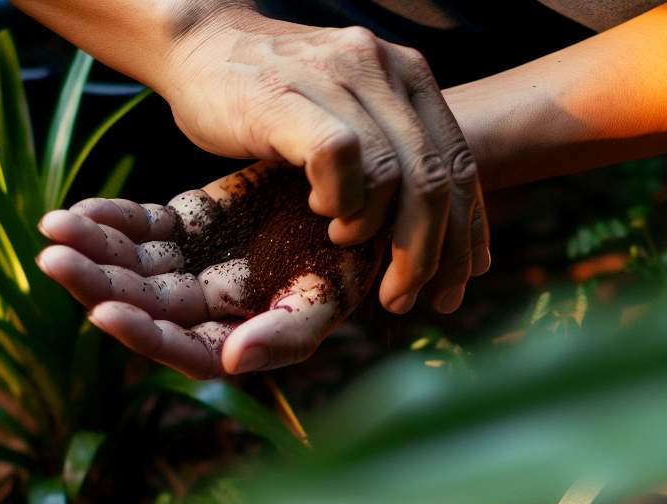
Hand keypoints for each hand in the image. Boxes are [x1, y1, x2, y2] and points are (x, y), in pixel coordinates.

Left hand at [39, 163, 384, 377]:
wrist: (362, 205)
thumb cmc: (352, 265)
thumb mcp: (327, 302)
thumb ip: (283, 335)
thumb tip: (231, 362)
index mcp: (236, 340)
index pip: (180, 349)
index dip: (142, 334)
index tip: (103, 313)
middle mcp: (206, 309)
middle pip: (142, 304)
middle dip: (97, 283)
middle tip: (53, 260)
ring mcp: (192, 264)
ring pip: (132, 263)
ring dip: (92, 247)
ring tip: (53, 228)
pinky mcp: (188, 222)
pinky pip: (141, 223)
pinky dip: (111, 217)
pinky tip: (79, 209)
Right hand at [153, 8, 487, 313]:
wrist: (200, 41)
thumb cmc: (272, 95)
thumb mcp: (347, 115)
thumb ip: (391, 155)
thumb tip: (436, 231)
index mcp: (409, 76)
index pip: (460, 166)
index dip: (466, 236)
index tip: (455, 288)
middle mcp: (383, 68)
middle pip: (434, 179)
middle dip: (427, 255)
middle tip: (401, 298)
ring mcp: (338, 76)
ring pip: (394, 175)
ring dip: (375, 231)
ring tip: (345, 241)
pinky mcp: (289, 93)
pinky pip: (340, 157)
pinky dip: (338, 199)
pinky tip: (318, 209)